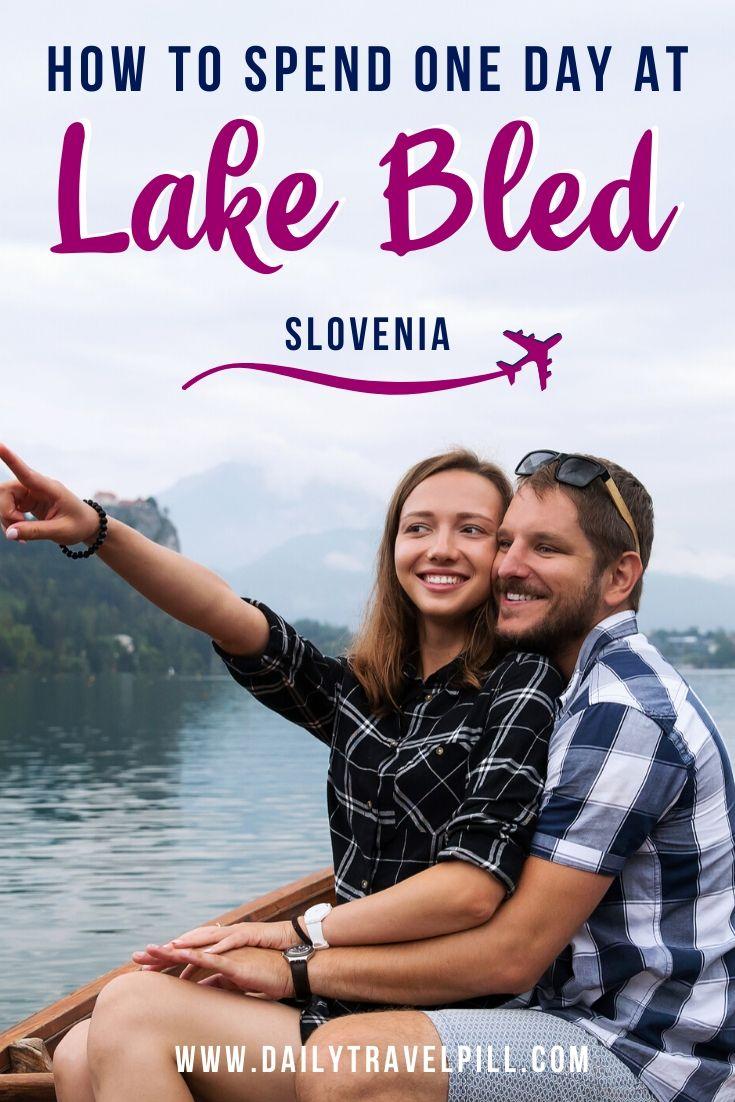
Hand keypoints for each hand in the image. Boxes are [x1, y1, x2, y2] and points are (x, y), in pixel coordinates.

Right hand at [0, 445, 98, 544]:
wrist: (88, 526)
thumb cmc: (79, 525)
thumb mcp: (60, 531)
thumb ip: (35, 532)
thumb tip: (10, 534)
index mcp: (50, 488)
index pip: (26, 473)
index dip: (11, 460)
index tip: (0, 445)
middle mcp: (37, 487)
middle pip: (6, 491)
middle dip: (5, 512)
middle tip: (17, 530)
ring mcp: (30, 493)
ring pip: (4, 501)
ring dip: (7, 519)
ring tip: (22, 538)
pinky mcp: (27, 502)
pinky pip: (8, 509)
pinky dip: (10, 523)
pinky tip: (22, 536)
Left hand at [132, 919, 299, 976]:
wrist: (290, 969)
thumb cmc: (265, 976)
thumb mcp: (235, 983)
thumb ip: (216, 983)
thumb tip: (199, 991)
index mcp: (217, 956)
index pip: (186, 957)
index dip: (165, 962)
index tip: (145, 968)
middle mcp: (219, 949)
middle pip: (184, 950)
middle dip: (160, 954)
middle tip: (137, 957)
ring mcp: (227, 952)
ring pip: (194, 949)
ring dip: (173, 950)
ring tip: (153, 952)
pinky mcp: (236, 960)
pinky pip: (214, 956)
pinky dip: (197, 953)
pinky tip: (182, 953)